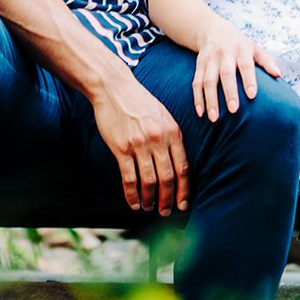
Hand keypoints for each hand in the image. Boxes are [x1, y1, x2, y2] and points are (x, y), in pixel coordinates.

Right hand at [92, 82, 189, 216]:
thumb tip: (179, 163)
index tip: (184, 204)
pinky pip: (129, 178)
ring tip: (150, 208)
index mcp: (173, 131)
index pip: (183, 167)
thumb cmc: (140, 102)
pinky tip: (134, 203)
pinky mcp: (121, 148)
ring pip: (149, 181)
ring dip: (150, 199)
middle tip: (166, 211)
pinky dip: (132, 194)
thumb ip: (172, 137)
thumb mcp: (164, 115)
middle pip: (167, 177)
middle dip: (168, 199)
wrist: (114, 88)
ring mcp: (139, 144)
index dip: (185, 189)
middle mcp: (158, 139)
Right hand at [193, 20, 281, 122]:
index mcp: (241, 49)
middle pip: (225, 74)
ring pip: (207, 80)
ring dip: (210, 100)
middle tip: (234, 110)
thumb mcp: (254, 48)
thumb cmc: (240, 45)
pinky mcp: (199, 65)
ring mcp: (210, 59)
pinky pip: (196, 82)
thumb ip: (266, 61)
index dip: (249, 80)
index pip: (246, 65)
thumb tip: (278, 75)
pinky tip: (200, 112)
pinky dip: (197, 98)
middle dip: (229, 92)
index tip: (252, 95)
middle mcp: (224, 53)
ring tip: (214, 118)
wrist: (214, 30)